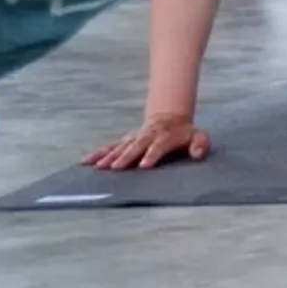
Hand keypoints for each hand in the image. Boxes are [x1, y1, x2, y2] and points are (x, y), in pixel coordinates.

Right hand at [83, 112, 207, 171]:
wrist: (169, 119)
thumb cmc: (185, 134)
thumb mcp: (199, 136)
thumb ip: (200, 144)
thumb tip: (198, 153)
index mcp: (165, 136)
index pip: (158, 146)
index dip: (151, 155)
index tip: (144, 166)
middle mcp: (147, 136)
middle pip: (135, 147)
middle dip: (126, 157)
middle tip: (116, 168)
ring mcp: (133, 138)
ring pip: (120, 147)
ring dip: (109, 157)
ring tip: (99, 167)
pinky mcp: (124, 141)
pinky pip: (109, 147)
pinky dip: (98, 154)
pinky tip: (86, 161)